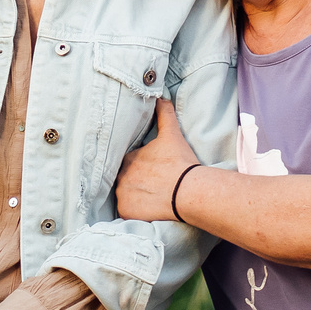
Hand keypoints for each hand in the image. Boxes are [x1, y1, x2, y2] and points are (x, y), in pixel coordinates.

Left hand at [114, 99, 200, 221]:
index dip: (141, 167)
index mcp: (128, 158)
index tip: (153, 171)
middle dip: (136, 181)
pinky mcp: (127, 212)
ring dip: (135, 196)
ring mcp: (123, 196)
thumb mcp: (172, 134)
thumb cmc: (180, 162)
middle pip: (126, 179)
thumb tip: (160, 97)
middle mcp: (120, 177)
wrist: (189, 192)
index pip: (130, 163)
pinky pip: (127, 211)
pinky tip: (148, 208)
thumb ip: (164, 114)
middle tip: (154, 185)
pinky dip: (135, 211)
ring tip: (152, 197)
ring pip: (126, 195)